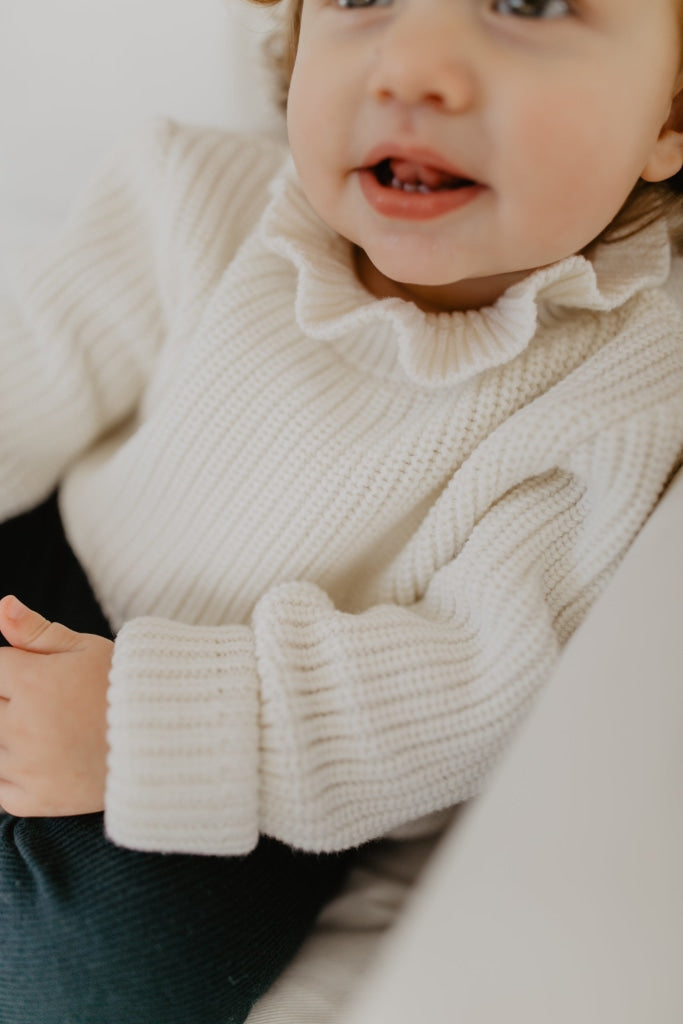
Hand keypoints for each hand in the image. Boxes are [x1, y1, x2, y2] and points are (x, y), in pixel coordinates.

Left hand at [0, 595, 112, 816]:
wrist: (171, 742)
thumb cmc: (131, 687)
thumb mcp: (88, 650)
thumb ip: (37, 632)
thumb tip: (3, 606)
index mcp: (32, 682)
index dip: (14, 669)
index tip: (42, 677)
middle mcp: (20, 726)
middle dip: (9, 702)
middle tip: (50, 705)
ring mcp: (25, 768)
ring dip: (8, 737)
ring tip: (48, 731)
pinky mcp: (34, 801)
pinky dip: (10, 775)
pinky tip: (41, 761)